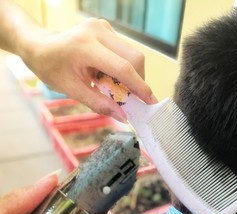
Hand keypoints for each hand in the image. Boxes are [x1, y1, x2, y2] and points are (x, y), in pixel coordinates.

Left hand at [20, 18, 157, 121]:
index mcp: (84, 46)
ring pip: (133, 54)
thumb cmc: (51, 68)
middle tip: (130, 98)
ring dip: (131, 75)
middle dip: (138, 81)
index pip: (122, 67)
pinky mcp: (106, 29)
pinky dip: (123, 67)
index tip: (150, 102)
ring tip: (114, 86)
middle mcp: (97, 31)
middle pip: (134, 58)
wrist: (40, 46)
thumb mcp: (71, 89)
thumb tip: (123, 116)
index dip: (139, 86)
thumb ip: (98, 103)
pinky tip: (108, 74)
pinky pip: (125, 51)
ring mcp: (103, 27)